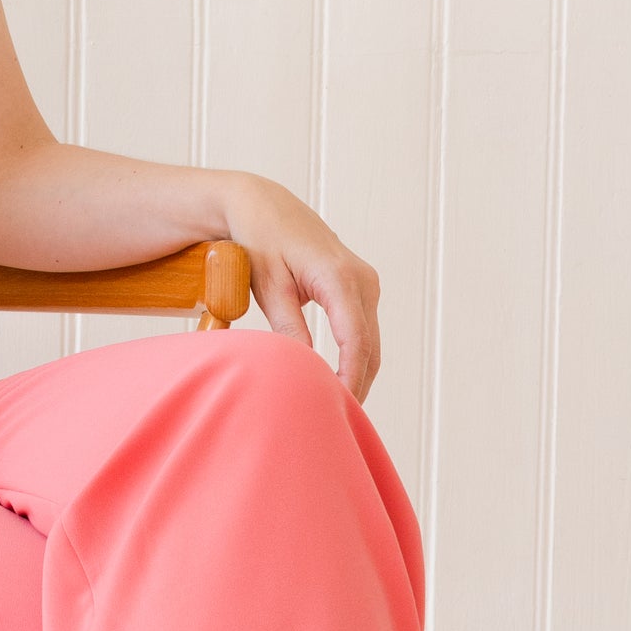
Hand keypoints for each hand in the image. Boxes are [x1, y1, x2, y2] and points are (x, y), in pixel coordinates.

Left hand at [219, 174, 380, 401]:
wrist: (263, 207)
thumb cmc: (260, 242)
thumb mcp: (268, 286)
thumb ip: (288, 327)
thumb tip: (304, 368)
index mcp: (339, 278)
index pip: (356, 342)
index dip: (350, 380)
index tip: (339, 409)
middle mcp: (362, 279)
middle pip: (370, 348)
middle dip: (357, 386)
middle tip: (338, 422)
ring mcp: (365, 283)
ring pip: (371, 342)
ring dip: (358, 376)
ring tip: (337, 409)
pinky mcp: (361, 287)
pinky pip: (364, 331)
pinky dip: (356, 359)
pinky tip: (338, 382)